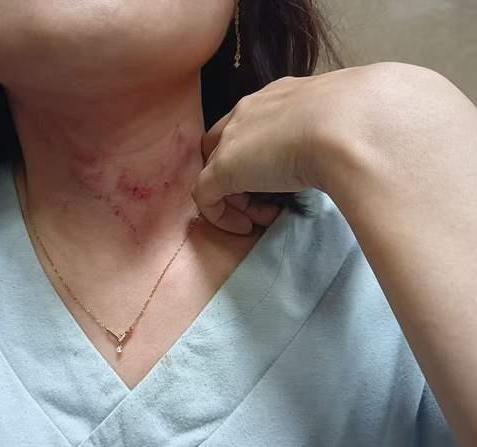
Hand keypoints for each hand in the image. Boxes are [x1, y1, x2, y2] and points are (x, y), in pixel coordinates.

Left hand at [191, 61, 476, 233]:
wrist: (355, 122)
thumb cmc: (365, 119)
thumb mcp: (354, 121)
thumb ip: (343, 132)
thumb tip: (365, 151)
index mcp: (283, 94)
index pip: (256, 122)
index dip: (264, 153)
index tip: (289, 178)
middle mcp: (250, 109)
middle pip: (225, 144)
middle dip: (241, 174)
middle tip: (268, 201)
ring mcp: (232, 139)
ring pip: (214, 170)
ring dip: (236, 197)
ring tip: (265, 217)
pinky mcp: (221, 169)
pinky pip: (204, 197)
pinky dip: (220, 217)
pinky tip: (247, 230)